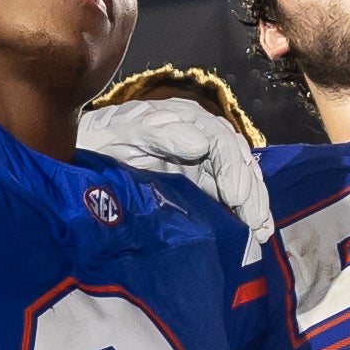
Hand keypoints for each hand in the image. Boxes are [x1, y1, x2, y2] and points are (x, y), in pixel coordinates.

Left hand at [77, 98, 273, 265]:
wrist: (86, 155)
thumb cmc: (103, 140)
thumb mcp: (125, 133)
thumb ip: (160, 133)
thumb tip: (200, 141)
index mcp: (184, 119)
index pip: (220, 140)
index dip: (232, 167)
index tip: (236, 194)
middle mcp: (201, 136)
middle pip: (237, 160)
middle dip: (250, 190)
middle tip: (257, 221)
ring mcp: (203, 159)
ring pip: (239, 177)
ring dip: (253, 203)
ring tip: (262, 230)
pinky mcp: (201, 180)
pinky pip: (229, 193)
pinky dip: (243, 210)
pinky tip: (254, 229)